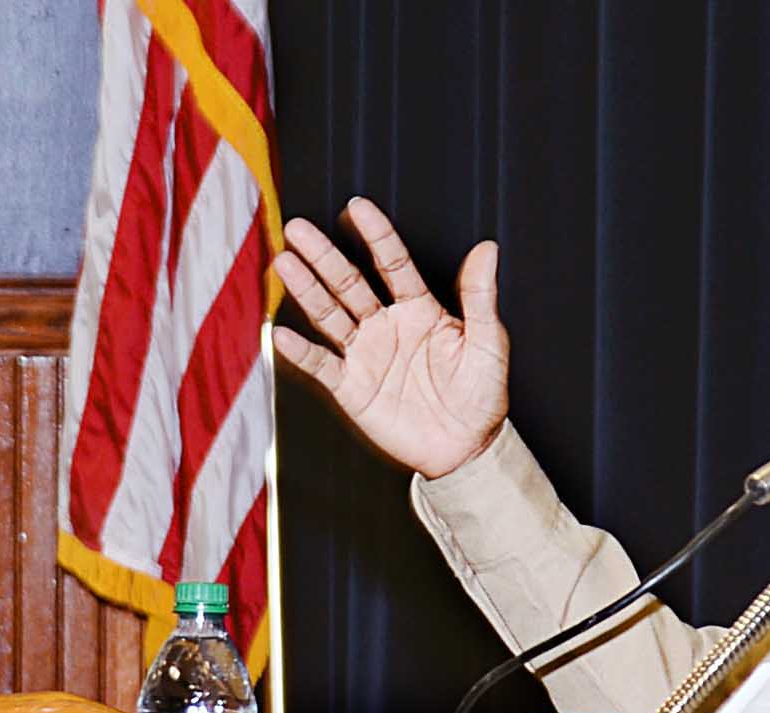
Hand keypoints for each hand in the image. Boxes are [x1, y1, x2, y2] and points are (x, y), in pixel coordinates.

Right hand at [270, 198, 509, 477]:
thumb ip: (481, 298)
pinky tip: (281, 332)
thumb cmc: (481, 394)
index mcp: (419, 309)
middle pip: (350, 283)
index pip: (393, 264)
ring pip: (330, 315)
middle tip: (298, 228)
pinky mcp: (352, 387)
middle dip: (325, 256)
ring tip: (285, 263)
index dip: (376, 236)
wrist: (467, 448)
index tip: (357, 207)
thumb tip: (487, 249)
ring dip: (307, 291)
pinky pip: (321, 365)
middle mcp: (387, 325)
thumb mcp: (488, 344)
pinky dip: (300, 351)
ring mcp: (366, 354)